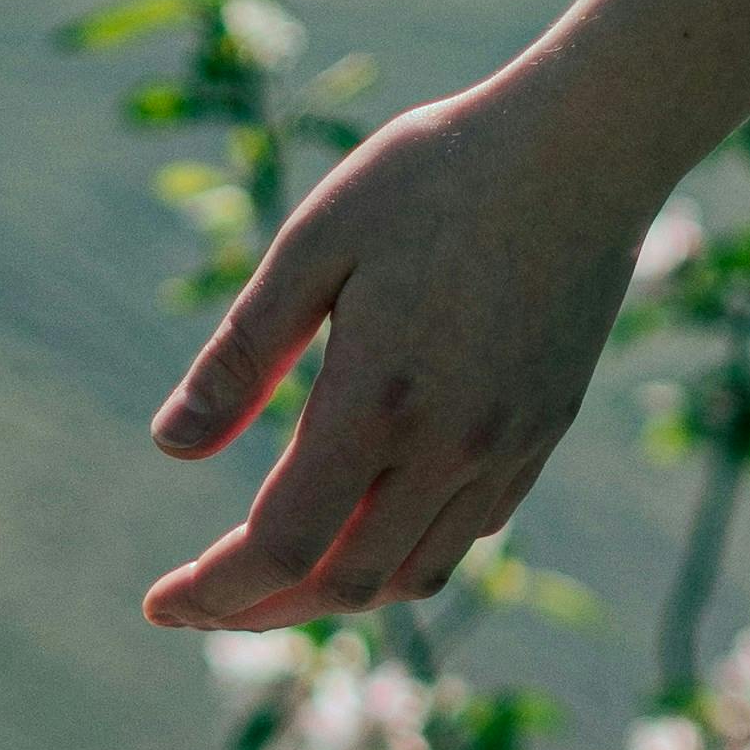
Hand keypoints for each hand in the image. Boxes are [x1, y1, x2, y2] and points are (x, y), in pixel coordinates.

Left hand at [143, 78, 655, 629]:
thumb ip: (241, 354)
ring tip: (273, 580)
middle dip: (261, 610)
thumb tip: (170, 443)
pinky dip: (402, 554)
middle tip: (201, 602)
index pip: (283, 549)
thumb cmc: (437, 173)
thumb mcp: (315, 243)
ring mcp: (505, 449)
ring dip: (333, 595)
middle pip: (343, 585)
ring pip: (411, 575)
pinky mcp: (541, 435)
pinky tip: (364, 527)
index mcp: (378, 402)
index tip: (159, 604)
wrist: (589, 140)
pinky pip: (465, 534)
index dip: (214, 593)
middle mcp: (449, 447)